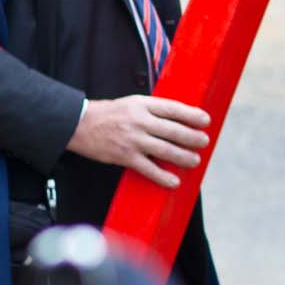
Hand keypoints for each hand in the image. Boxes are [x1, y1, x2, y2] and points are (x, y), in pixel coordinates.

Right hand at [66, 95, 211, 189]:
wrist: (78, 125)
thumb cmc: (110, 113)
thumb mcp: (133, 103)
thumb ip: (154, 110)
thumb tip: (182, 119)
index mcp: (143, 105)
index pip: (173, 109)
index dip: (192, 115)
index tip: (206, 121)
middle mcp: (139, 121)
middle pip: (173, 131)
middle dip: (193, 138)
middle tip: (204, 142)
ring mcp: (132, 140)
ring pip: (165, 150)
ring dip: (183, 157)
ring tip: (194, 160)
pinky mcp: (124, 156)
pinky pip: (147, 168)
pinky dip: (162, 176)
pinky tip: (173, 181)